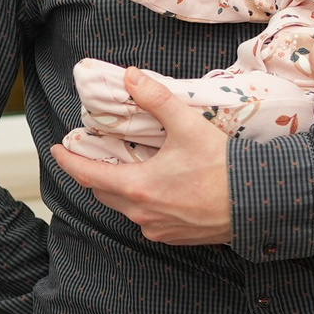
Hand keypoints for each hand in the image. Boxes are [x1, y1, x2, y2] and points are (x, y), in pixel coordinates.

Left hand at [48, 69, 233, 245]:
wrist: (257, 204)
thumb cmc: (223, 167)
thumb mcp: (188, 126)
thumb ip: (156, 98)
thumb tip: (129, 76)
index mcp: (137, 189)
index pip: (87, 175)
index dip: (68, 161)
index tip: (55, 149)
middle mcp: (141, 215)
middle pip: (103, 192)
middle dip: (92, 173)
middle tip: (88, 155)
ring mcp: (157, 230)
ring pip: (124, 208)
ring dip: (118, 188)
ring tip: (122, 168)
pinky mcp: (173, 238)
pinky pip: (145, 220)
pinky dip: (141, 202)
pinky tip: (154, 188)